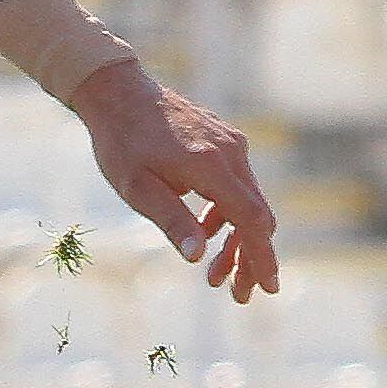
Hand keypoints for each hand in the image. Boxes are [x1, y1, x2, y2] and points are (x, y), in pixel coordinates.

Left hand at [72, 64, 280, 302]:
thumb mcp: (137, 188)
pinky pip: (238, 185)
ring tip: (214, 273)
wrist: (118, 93)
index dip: (262, 256)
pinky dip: (228, 214)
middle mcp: (230, 153)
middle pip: (256, 215)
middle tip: (237, 294)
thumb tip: (197, 256)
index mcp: (211, 167)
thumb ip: (171, 220)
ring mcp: (230, 144)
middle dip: (249, 258)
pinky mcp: (224, 141)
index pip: (252, 220)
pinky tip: (206, 231)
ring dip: (236, 239)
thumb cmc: (122, 143)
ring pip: (248, 202)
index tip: (268, 287)